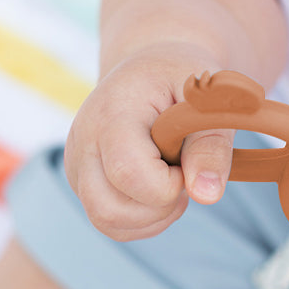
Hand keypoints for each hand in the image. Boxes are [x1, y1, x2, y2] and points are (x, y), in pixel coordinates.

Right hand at [63, 47, 236, 240]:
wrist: (150, 67)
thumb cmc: (182, 77)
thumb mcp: (207, 98)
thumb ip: (211, 143)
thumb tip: (207, 195)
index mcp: (111, 112)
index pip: (128, 172)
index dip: (170, 184)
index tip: (190, 159)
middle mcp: (83, 141)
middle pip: (108, 209)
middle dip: (159, 207)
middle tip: (183, 174)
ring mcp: (77, 165)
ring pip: (107, 222)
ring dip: (153, 217)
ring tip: (174, 180)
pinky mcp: (82, 182)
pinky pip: (110, 222)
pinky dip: (144, 220)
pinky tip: (161, 189)